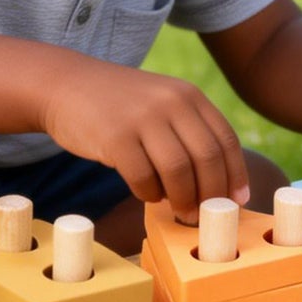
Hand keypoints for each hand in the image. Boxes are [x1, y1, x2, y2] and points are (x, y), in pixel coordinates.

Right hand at [41, 58, 249, 222]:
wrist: (65, 85)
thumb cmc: (120, 106)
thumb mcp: (162, 103)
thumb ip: (189, 131)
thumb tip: (219, 184)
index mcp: (188, 95)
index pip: (225, 140)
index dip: (235, 175)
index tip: (236, 201)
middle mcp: (171, 102)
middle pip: (207, 158)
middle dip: (211, 194)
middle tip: (205, 216)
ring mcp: (142, 117)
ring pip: (179, 171)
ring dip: (183, 199)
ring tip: (181, 212)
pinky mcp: (115, 136)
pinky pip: (143, 178)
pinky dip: (149, 194)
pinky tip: (146, 195)